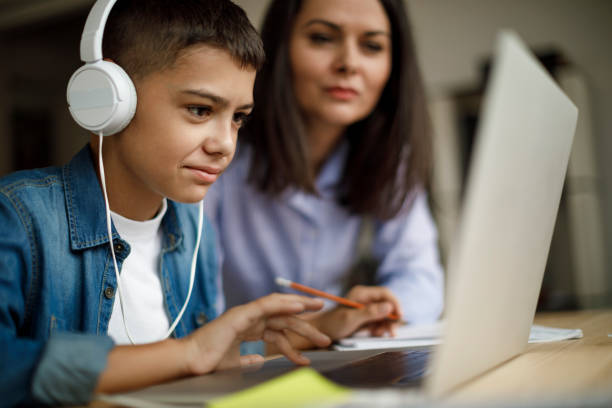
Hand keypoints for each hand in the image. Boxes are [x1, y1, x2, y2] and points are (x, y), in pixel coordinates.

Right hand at [180, 294, 330, 374]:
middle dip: (306, 325)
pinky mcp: (241, 314)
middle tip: (325, 336)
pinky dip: (284, 304)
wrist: (191, 362)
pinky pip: (267, 305)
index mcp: (249, 327)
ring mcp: (246, 314)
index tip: (315, 340)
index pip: (279, 327)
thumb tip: (259, 360)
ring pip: (279, 308)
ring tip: (319, 311)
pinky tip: (300, 307)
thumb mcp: (235, 363)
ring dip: (301, 309)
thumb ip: (248, 359)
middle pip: (284, 319)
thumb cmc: (208, 362)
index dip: (298, 332)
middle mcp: (250, 318)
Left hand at [309, 285, 402, 341]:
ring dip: (386, 325)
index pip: (385, 293)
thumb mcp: (351, 319)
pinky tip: (374, 334)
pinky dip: (380, 328)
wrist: (320, 332)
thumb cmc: (332, 324)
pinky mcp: (366, 317)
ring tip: (378, 334)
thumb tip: (389, 307)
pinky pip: (379, 321)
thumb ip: (370, 313)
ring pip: (385, 314)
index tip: (399, 316)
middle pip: (387, 304)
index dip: (394, 303)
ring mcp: (366, 308)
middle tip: (391, 332)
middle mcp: (365, 298)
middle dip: (391, 318)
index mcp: (361, 293)